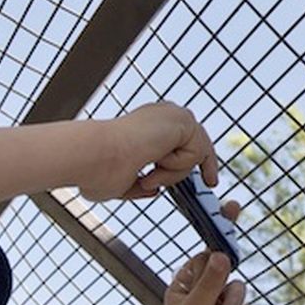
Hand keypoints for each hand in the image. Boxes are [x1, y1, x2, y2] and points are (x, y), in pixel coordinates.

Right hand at [79, 103, 218, 201]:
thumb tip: (154, 189)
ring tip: (145, 176)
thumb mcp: (122, 182)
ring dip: (172, 173)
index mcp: (146, 126)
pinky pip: (197, 153)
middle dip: (207, 163)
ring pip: (195, 152)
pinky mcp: (183, 119)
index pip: (180, 140)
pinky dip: (176, 166)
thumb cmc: (96, 170)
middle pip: (198, 142)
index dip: (192, 159)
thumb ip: (139, 184)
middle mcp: (162, 116)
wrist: (92, 156)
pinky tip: (153, 161)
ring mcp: (173, 115)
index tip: (204, 178)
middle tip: (212, 182)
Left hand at [159, 206, 252, 304]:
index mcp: (184, 285)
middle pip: (225, 266)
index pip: (203, 253)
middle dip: (228, 270)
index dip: (216, 232)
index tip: (229, 207)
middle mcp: (203, 292)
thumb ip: (209, 284)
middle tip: (239, 219)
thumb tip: (223, 254)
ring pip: (238, 288)